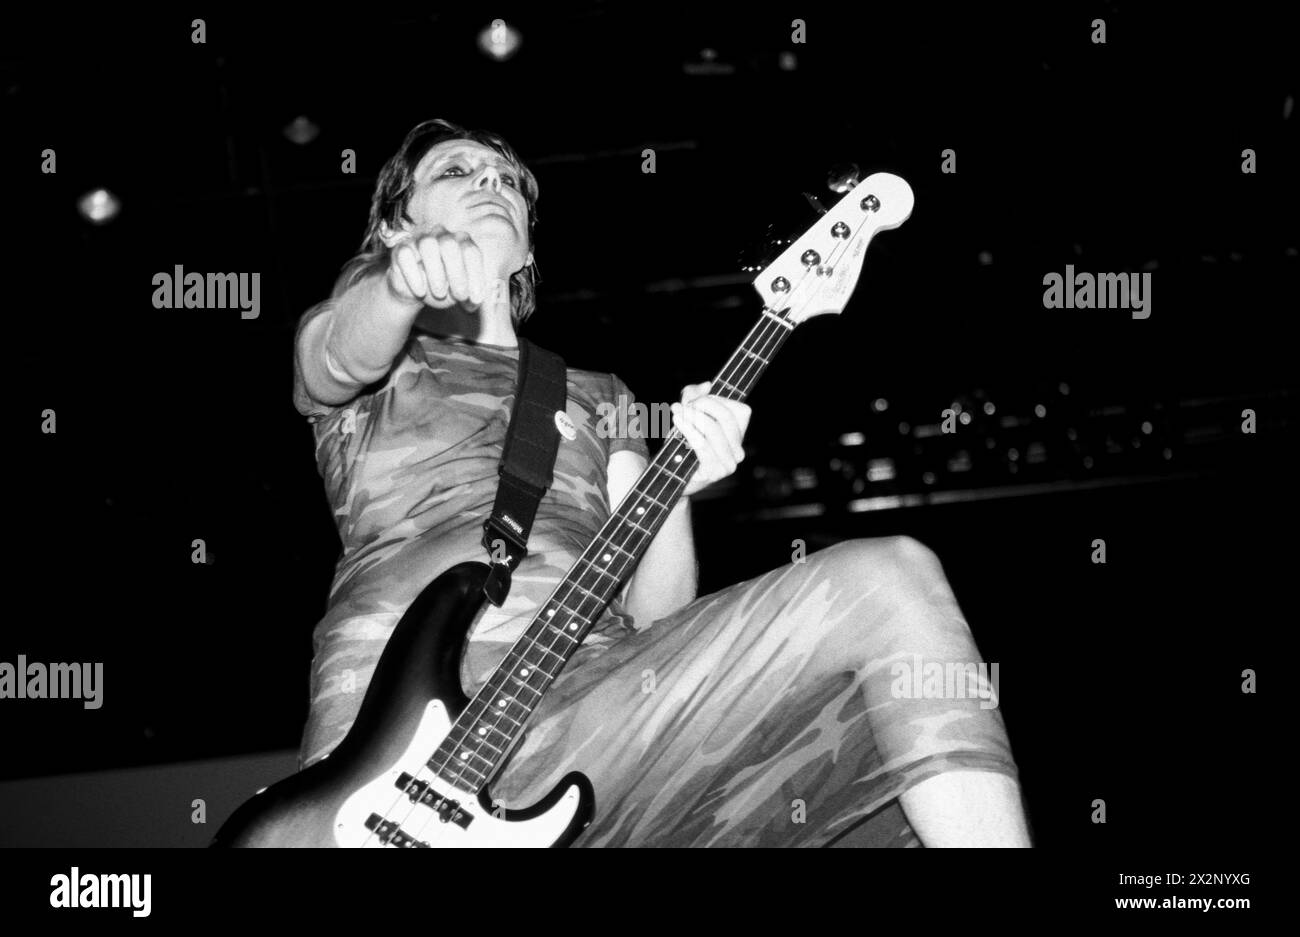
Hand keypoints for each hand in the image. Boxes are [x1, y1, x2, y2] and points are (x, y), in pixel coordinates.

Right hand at [387, 226, 503, 311]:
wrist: (417, 292)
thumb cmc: (445, 289)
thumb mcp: (461, 294)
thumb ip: (471, 296)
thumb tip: (475, 303)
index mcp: (462, 241)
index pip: (471, 251)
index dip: (476, 275)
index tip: (476, 299)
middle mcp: (442, 235)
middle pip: (449, 244)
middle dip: (457, 273)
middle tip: (460, 296)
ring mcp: (421, 240)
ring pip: (427, 245)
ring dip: (436, 272)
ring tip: (440, 293)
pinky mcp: (402, 249)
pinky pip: (406, 255)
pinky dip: (414, 275)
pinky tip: (421, 291)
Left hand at [671, 382, 751, 496]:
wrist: (671, 476)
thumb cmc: (682, 444)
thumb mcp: (688, 415)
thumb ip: (694, 396)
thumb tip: (706, 385)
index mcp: (739, 437)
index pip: (740, 410)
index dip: (717, 400)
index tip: (694, 399)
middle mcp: (738, 451)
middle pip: (726, 417)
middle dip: (702, 405)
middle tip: (683, 405)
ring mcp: (728, 464)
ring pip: (713, 429)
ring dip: (692, 416)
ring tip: (676, 411)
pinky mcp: (714, 472)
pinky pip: (702, 444)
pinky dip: (688, 429)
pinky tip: (678, 422)